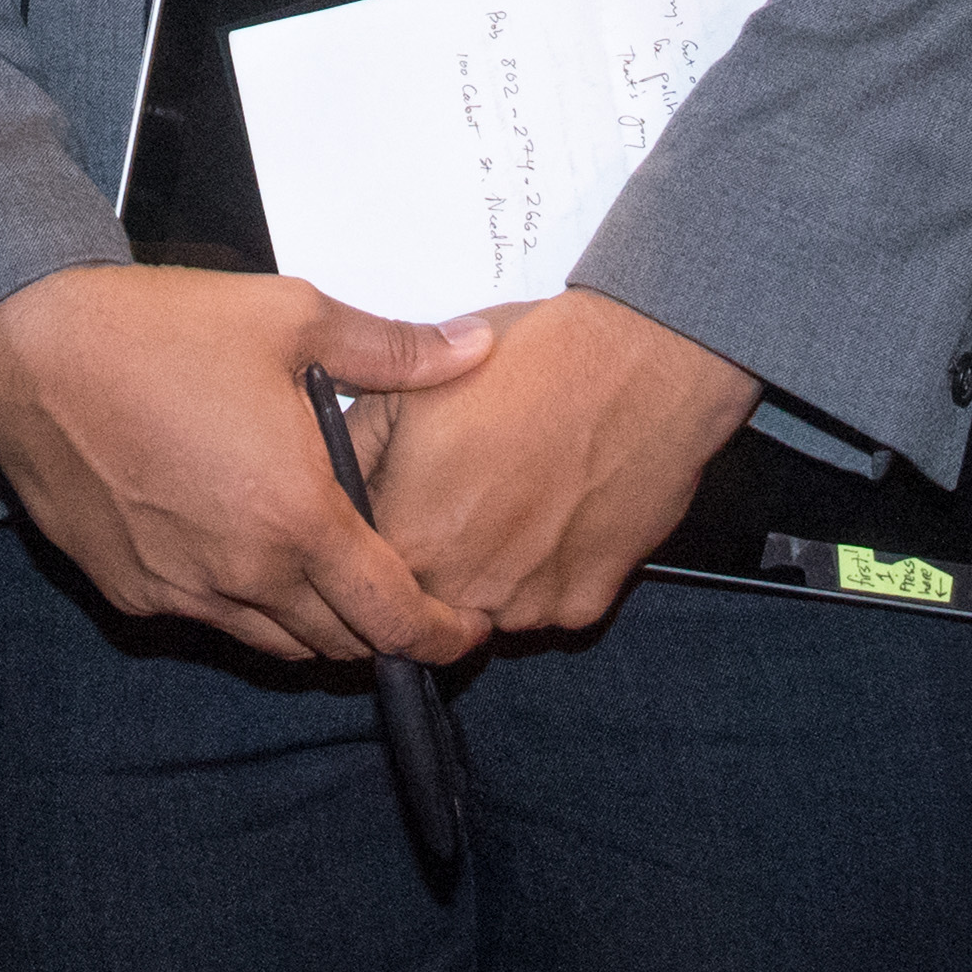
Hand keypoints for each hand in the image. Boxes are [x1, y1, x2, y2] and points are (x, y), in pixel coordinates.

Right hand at [0, 266, 496, 665]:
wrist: (33, 344)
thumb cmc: (163, 327)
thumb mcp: (294, 318)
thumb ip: (395, 350)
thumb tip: (476, 348)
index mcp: (296, 518)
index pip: (391, 618)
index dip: (441, 635)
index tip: (468, 627)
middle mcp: (241, 574)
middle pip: (337, 644)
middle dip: (383, 631)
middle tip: (407, 593)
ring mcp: (180, 591)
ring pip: (273, 642)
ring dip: (316, 624)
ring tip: (336, 576)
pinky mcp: (129, 590)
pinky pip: (208, 621)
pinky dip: (246, 605)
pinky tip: (251, 552)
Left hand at [363, 289, 755, 644]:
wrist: (643, 362)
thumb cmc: (535, 363)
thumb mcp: (413, 388)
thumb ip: (354, 449)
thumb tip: (328, 482)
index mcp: (408, 539)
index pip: (363, 574)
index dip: (376, 539)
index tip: (401, 510)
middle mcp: (462, 589)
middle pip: (424, 600)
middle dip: (432, 559)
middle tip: (465, 498)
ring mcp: (526, 606)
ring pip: (486, 608)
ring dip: (489, 571)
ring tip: (517, 496)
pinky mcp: (583, 606)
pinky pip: (547, 607)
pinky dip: (548, 573)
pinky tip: (560, 510)